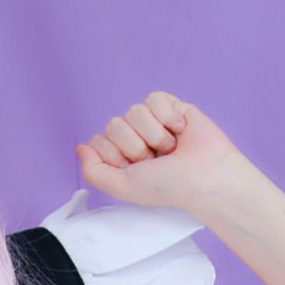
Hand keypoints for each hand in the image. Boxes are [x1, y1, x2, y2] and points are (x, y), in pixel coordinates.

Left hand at [75, 93, 247, 210]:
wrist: (205, 176)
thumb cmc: (167, 186)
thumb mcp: (122, 186)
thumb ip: (93, 171)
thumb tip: (80, 147)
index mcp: (121, 156)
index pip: (98, 141)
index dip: (114, 155)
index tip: (135, 170)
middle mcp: (134, 137)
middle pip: (114, 125)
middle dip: (136, 147)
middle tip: (157, 161)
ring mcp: (153, 121)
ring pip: (134, 111)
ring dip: (154, 135)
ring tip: (170, 149)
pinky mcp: (172, 106)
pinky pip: (154, 98)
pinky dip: (168, 117)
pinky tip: (181, 131)